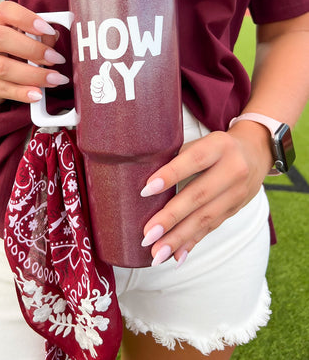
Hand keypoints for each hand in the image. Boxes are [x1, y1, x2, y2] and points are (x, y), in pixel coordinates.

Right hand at [0, 1, 68, 104]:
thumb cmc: (8, 49)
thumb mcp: (22, 37)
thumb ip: (40, 36)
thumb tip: (54, 37)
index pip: (5, 11)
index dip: (27, 18)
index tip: (48, 30)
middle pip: (1, 38)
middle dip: (33, 49)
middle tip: (56, 58)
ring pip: (2, 67)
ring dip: (33, 74)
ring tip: (54, 79)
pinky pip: (4, 90)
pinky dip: (23, 93)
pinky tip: (38, 94)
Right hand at [90, 61, 116, 103]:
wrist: (113, 94)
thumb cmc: (110, 85)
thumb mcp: (106, 77)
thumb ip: (105, 70)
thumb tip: (107, 62)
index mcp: (96, 81)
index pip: (93, 81)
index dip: (98, 83)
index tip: (102, 83)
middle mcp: (94, 87)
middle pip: (92, 88)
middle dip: (99, 88)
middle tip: (103, 88)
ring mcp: (95, 93)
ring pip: (93, 93)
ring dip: (99, 94)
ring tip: (103, 93)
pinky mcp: (96, 99)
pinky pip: (94, 99)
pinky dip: (99, 99)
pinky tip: (102, 97)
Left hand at [141, 121, 272, 265]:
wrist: (255, 153)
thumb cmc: (215, 147)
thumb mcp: (201, 142)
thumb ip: (178, 157)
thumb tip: (145, 185)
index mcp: (219, 146)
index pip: (194, 160)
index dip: (171, 175)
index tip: (146, 191)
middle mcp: (232, 170)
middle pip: (199, 195)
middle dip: (171, 218)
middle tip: (147, 235)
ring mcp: (237, 193)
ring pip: (205, 218)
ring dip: (178, 238)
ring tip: (156, 253)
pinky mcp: (235, 210)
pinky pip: (211, 228)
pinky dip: (192, 243)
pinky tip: (176, 257)